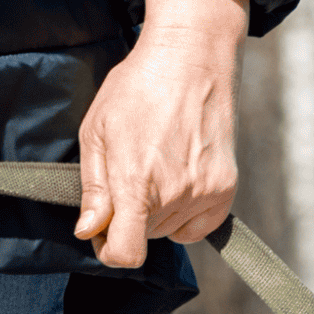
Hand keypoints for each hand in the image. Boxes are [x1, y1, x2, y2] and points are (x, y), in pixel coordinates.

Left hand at [75, 0, 249, 268]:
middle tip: (128, 176)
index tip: (102, 233)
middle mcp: (174, 195)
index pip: (126, 252)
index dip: (109, 251)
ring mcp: (204, 195)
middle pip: (146, 238)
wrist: (191, 61)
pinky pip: (197, 227)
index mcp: (136, 181)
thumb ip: (93, 188)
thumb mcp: (97, 131)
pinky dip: (183, 214)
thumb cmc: (138, 89)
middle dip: (131, 219)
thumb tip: (88, 231)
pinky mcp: (224, 192)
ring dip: (157, 213)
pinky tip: (177, 178)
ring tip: (155, 167)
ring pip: (169, 231)